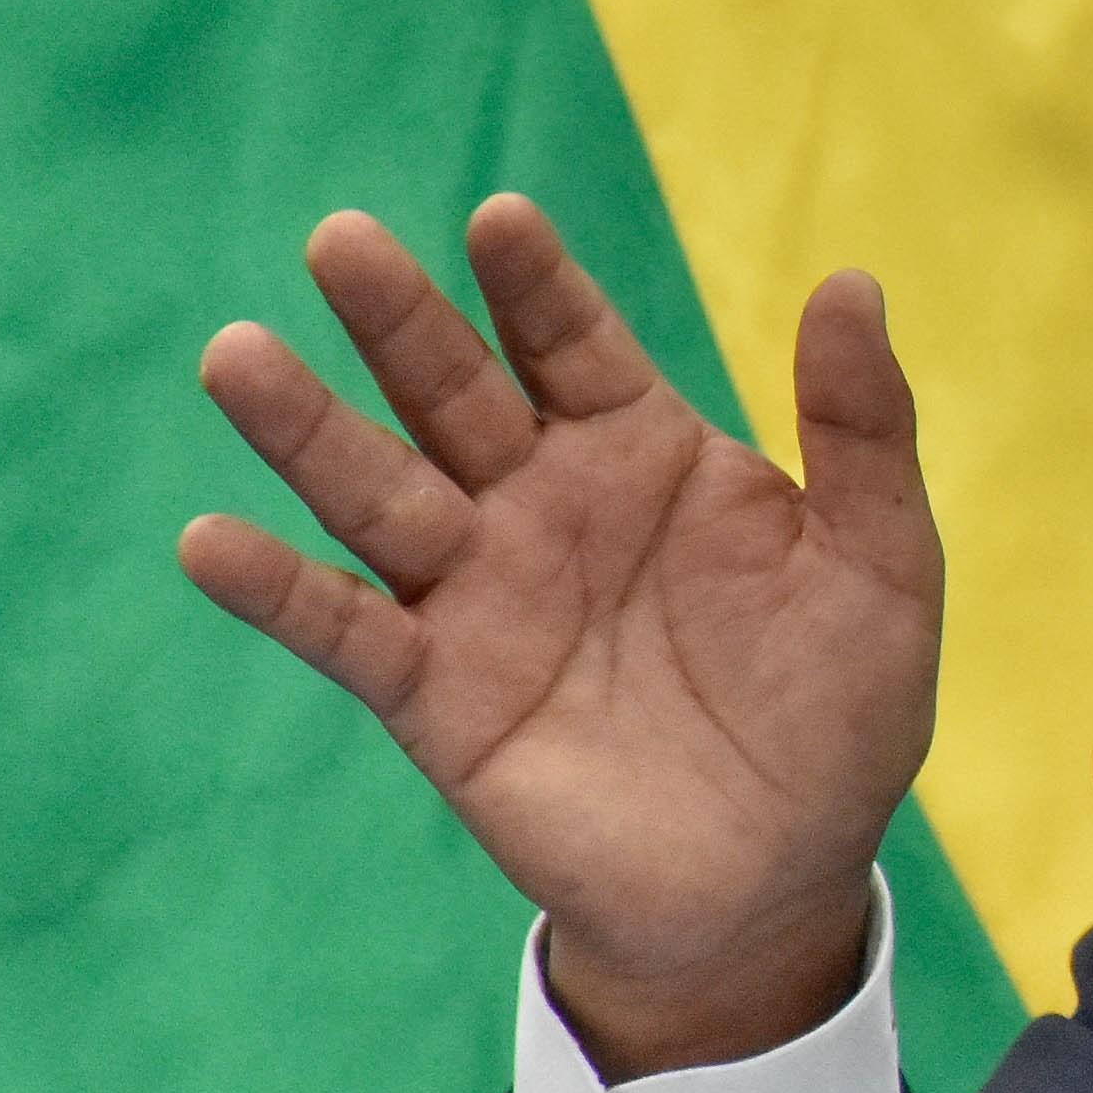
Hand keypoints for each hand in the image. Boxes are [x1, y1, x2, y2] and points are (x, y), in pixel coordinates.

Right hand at [179, 197, 941, 1076]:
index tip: (500, 218)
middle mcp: (543, 504)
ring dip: (306, 429)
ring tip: (238, 355)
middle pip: (455, 392)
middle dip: (400, 319)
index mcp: (644, 451)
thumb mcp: (882, 563)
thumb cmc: (839, 708)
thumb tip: (851, 280)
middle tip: (341, 239)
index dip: (537, 283)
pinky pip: (345, 632)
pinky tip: (209, 540)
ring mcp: (480, 595)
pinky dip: (275, 591)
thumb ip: (863, 430)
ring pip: (378, 492)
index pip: (574, 342)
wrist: (783, 874)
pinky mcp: (437, 697)